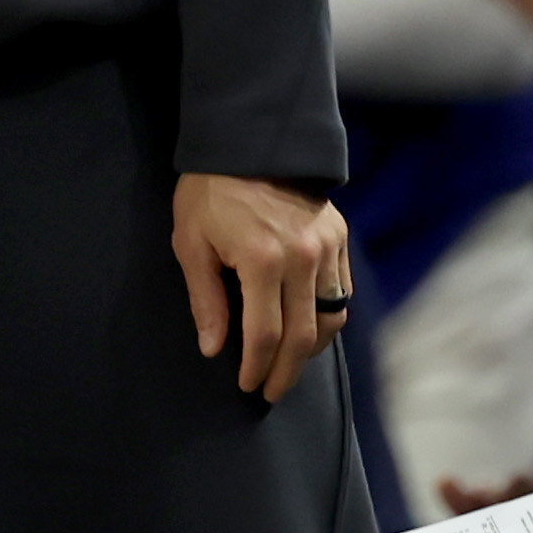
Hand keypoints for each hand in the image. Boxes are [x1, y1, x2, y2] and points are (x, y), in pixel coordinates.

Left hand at [174, 173, 348, 406]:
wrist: (251, 140)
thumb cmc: (210, 191)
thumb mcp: (191, 243)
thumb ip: (206, 299)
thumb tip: (214, 348)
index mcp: (262, 260)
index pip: (265, 335)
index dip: (257, 367)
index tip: (249, 386)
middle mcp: (303, 258)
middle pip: (303, 336)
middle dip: (286, 371)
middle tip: (272, 392)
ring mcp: (327, 247)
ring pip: (331, 318)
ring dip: (311, 350)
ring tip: (289, 365)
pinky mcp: (339, 236)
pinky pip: (341, 292)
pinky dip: (328, 318)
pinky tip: (309, 330)